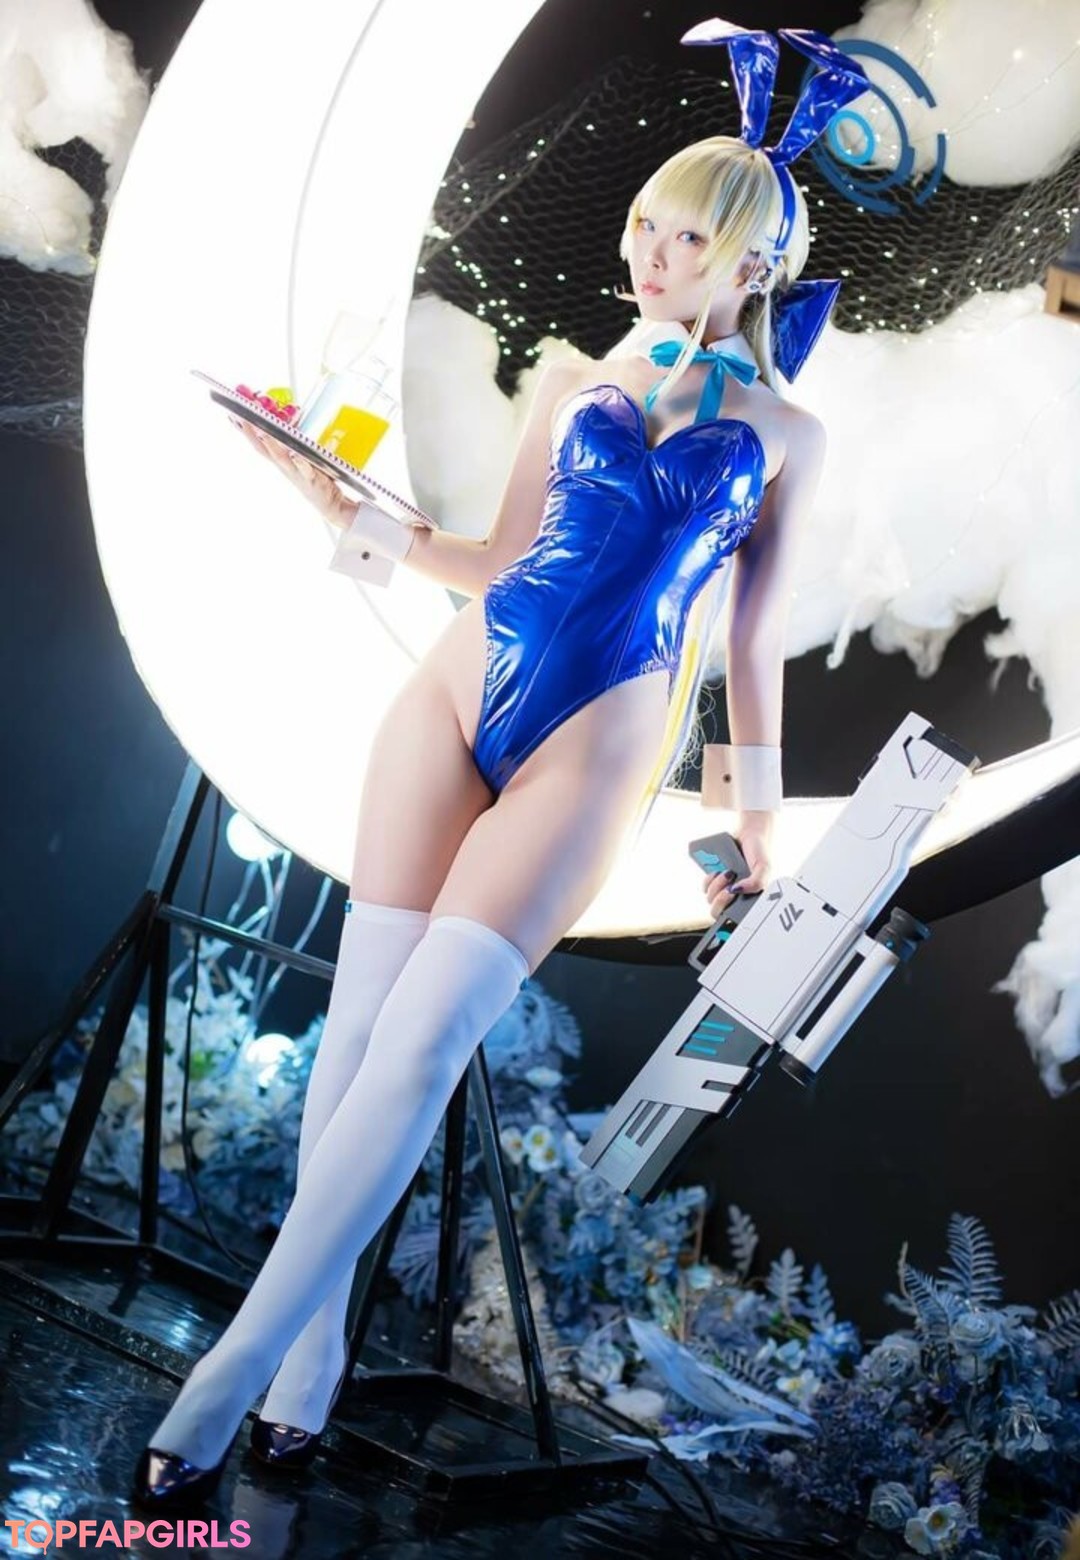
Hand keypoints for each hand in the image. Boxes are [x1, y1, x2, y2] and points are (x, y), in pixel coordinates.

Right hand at [228, 414, 352, 529]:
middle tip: (239, 416)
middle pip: (263, 449)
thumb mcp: (300, 459)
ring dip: (271, 444)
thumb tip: (287, 423)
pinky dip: (300, 463)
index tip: (232, 415)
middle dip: (250, 433)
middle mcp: (285, 467)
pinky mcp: (312, 479)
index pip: (259, 443)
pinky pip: (306, 470)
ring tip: (262, 431)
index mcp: (281, 461)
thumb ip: (293, 444)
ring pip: (280, 458)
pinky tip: (296, 455)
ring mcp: (297, 473)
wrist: (329, 504)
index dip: (245, 431)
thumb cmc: (315, 478)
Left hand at [703, 811, 775, 916]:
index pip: (735, 919)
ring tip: (727, 873)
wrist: (747, 834)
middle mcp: (737, 897)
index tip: (733, 899)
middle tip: (728, 888)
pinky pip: (705, 886)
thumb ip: (756, 882)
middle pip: (718, 912)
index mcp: (750, 899)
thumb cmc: (758, 852)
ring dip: (716, 886)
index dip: (729, 915)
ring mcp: (725, 889)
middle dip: (720, 900)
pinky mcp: (715, 880)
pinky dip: (708, 880)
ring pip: (710, 899)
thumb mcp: (763, 867)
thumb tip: (737, 890)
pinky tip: (717, 871)